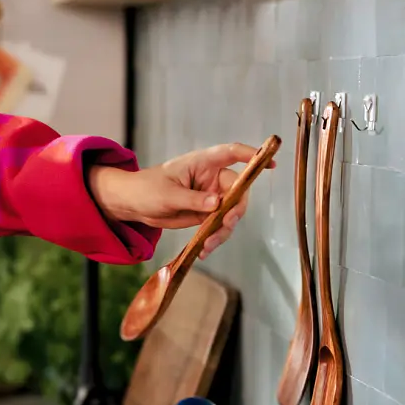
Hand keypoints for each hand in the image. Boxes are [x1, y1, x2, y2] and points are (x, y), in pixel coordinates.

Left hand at [88, 142, 274, 256]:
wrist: (134, 204)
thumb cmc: (147, 189)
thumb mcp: (167, 194)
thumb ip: (193, 199)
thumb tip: (217, 204)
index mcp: (203, 163)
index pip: (232, 154)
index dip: (253, 157)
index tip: (270, 164)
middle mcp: (211, 178)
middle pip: (238, 191)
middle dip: (236, 210)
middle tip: (225, 224)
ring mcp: (211, 197)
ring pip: (231, 213)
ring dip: (223, 230)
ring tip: (207, 245)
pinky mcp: (206, 214)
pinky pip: (219, 226)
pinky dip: (215, 238)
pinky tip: (204, 250)